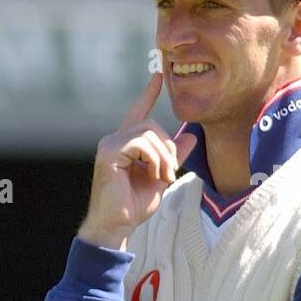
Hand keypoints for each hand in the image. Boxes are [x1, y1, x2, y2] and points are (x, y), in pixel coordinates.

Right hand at [80, 73, 197, 249]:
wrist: (116, 225)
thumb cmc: (133, 205)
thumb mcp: (161, 177)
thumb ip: (173, 156)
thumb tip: (191, 137)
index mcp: (125, 144)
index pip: (139, 112)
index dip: (148, 93)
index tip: (157, 75)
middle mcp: (114, 140)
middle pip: (151, 125)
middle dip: (168, 148)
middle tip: (170, 173)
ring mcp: (109, 145)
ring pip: (148, 133)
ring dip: (163, 157)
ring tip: (163, 177)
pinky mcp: (108, 153)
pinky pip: (141, 144)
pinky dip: (154, 159)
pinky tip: (153, 175)